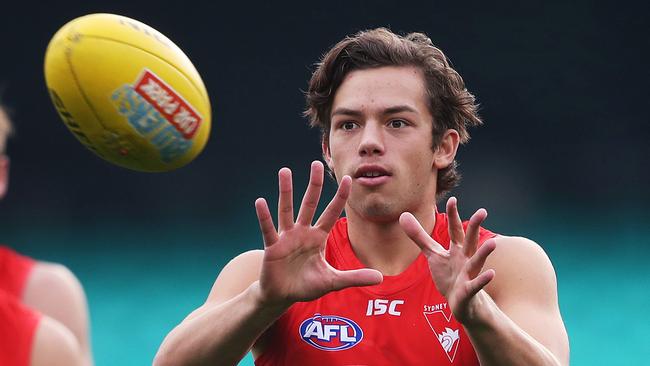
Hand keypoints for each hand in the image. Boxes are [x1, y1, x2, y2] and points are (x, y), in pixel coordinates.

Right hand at [254, 161, 382, 308]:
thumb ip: (354, 277)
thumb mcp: (333, 281)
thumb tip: (381, 278)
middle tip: (316, 164)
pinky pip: (268, 229)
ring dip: (286, 191)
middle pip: (310, 203)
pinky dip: (264, 216)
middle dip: (314, 184)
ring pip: (287, 210)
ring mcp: (286, 237)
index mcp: (318, 237)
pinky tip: (260, 202)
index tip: (348, 178)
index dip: (339, 197)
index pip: (331, 213)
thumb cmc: (306, 286)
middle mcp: (303, 232)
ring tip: (285, 171)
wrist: (282, 296)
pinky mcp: (272, 246)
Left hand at [399, 197, 496, 323]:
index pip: (455, 229)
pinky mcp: (469, 290)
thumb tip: (403, 215)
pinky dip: (483, 280)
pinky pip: (476, 284)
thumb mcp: (433, 254)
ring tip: (493, 243)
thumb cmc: (449, 275)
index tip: (453, 199)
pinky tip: (492, 274)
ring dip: (484, 253)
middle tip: (482, 211)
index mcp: (457, 249)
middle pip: (470, 240)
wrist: (461, 303)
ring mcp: (469, 274)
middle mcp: (465, 258)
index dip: (453, 215)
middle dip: (475, 227)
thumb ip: (420, 237)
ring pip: (477, 261)